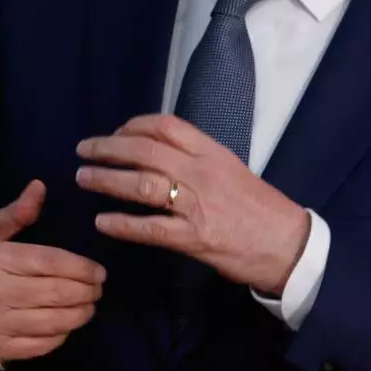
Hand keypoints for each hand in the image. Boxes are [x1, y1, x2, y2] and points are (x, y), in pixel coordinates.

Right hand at [0, 180, 107, 360]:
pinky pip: (40, 345)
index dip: (81, 268)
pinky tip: (65, 326)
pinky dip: (60, 336)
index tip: (99, 272)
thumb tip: (41, 187)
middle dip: (87, 291)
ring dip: (80, 314)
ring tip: (89, 307)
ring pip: (54, 321)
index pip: (51, 263)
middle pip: (58, 292)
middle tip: (98, 289)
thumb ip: (15, 213)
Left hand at [75, 115, 308, 295]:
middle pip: (144, 151)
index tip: (114, 133)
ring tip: (84, 178)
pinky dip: (122, 224)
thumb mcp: (230, 168)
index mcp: (211, 152)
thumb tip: (156, 150)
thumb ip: (196, 157)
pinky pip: (150, 228)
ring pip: (141, 185)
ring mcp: (196, 205)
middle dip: (107, 148)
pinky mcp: (193, 238)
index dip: (132, 126)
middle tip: (83, 150)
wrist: (288, 245)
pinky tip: (102, 221)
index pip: (164, 126)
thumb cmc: (258, 207)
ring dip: (106, 180)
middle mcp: (201, 172)